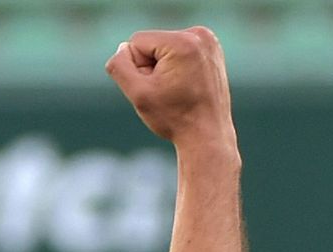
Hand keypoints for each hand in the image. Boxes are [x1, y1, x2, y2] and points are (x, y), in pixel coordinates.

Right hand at [105, 26, 236, 150]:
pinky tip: (187, 86)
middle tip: (169, 93)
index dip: (138, 69)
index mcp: (182, 42)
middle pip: (152, 43)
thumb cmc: (174, 118)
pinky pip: (179, 51)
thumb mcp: (138, 94)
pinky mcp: (212, 49)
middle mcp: (199, 35)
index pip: (137, 42)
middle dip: (152, 68)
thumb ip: (120, 66)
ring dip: (163, 69)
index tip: (157, 90)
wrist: (207, 136)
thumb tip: (123, 48)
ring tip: (178, 91)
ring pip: (164, 47)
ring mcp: (209, 41)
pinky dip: (176, 67)